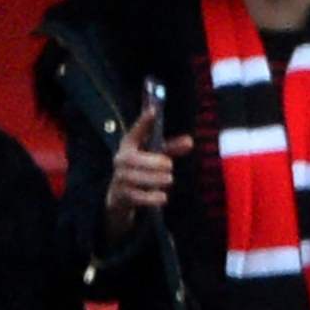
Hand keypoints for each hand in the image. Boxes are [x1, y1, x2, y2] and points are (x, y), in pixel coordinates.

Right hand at [104, 99, 171, 231]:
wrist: (120, 198)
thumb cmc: (142, 172)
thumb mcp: (156, 159)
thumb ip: (172, 150)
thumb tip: (190, 141)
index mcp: (129, 146)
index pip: (135, 132)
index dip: (144, 122)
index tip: (154, 111)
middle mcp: (121, 160)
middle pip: (134, 159)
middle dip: (153, 162)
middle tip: (170, 166)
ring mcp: (119, 178)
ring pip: (135, 177)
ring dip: (154, 178)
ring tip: (168, 179)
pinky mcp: (122, 195)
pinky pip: (136, 196)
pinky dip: (152, 197)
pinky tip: (163, 197)